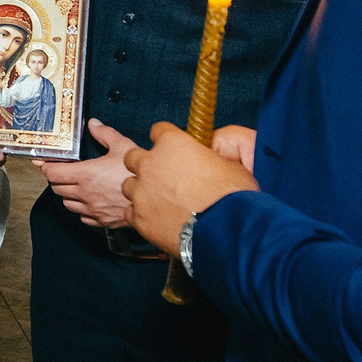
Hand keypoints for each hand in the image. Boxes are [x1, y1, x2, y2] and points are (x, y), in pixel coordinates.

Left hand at [41, 118, 136, 227]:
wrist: (156, 201)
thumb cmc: (139, 175)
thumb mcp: (124, 147)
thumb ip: (105, 134)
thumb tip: (93, 124)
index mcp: (85, 175)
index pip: (52, 173)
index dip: (47, 167)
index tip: (46, 162)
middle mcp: (84, 194)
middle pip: (57, 188)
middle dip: (57, 179)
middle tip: (63, 171)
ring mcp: (92, 210)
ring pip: (67, 204)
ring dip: (67, 194)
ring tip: (75, 185)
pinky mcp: (101, 221)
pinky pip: (82, 216)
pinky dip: (81, 209)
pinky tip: (89, 201)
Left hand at [115, 120, 258, 251]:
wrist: (225, 230)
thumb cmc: (232, 197)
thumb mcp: (230, 164)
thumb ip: (209, 156)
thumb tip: (209, 160)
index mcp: (172, 143)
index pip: (158, 130)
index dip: (166, 140)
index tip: (170, 149)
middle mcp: (150, 164)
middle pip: (133, 157)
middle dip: (145, 165)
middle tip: (161, 176)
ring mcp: (141, 191)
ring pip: (129, 185)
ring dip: (141, 190)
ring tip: (158, 201)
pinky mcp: (139, 217)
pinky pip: (130, 212)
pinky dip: (140, 214)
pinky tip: (155, 219)